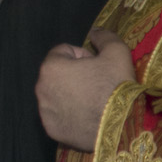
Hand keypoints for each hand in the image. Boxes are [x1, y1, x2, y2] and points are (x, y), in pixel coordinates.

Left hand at [36, 28, 134, 150]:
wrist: (121, 127)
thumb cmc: (116, 86)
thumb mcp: (117, 53)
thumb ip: (104, 37)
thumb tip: (94, 31)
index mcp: (51, 67)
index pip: (63, 51)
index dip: (83, 56)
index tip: (98, 66)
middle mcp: (40, 88)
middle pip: (58, 74)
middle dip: (75, 75)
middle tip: (98, 84)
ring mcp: (44, 111)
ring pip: (56, 95)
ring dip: (71, 94)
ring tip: (94, 102)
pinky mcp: (51, 129)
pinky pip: (58, 115)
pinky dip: (69, 114)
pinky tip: (87, 117)